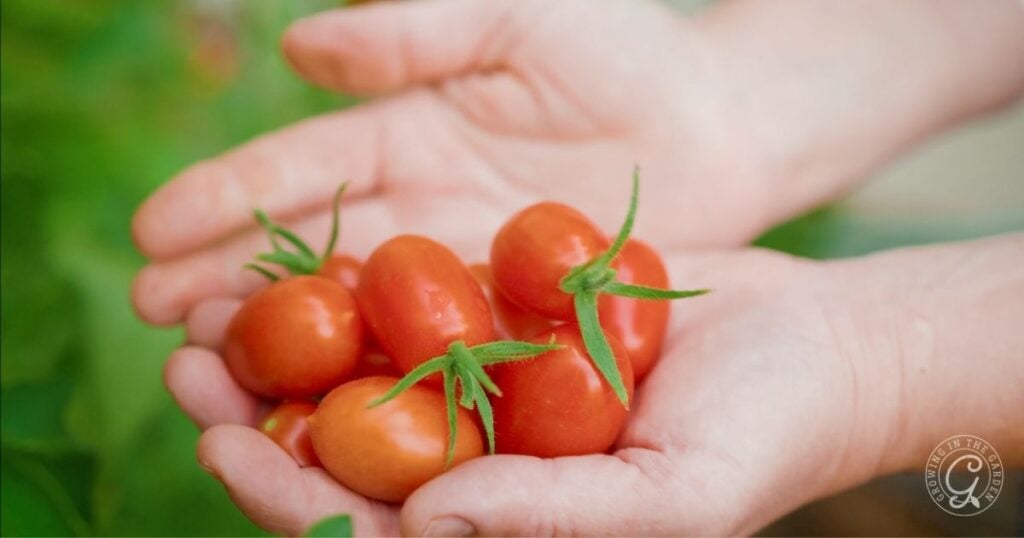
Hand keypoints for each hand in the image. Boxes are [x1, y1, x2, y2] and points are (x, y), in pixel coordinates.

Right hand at [132, 0, 782, 325]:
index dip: (220, 198)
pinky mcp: (504, 311)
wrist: (723, 125)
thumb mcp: (517, 19)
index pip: (295, 167)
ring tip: (209, 365)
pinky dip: (372, 369)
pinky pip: (427, 345)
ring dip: (281, 336)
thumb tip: (296, 50)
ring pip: (352, 305)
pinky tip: (322, 399)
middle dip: (225, 277)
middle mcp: (415, 201)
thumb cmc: (627, 54)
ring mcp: (455, 263)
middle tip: (155, 319)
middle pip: (304, 246)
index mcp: (403, 128)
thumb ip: (414, 29)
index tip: (149, 231)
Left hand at [172, 245, 903, 535]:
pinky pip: (416, 314)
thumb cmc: (761, 438)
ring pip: (364, 380)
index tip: (219, 446)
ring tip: (217, 305)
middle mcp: (483, 469)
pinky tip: (306, 258)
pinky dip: (358, 293)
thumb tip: (425, 525)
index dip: (290, 500)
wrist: (812, 346)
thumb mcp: (672, 500)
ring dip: (289, 349)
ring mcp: (491, 395)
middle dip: (257, 420)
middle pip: (344, 457)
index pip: (374, 535)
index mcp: (505, 529)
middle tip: (185, 362)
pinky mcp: (507, 326)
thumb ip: (556, 522)